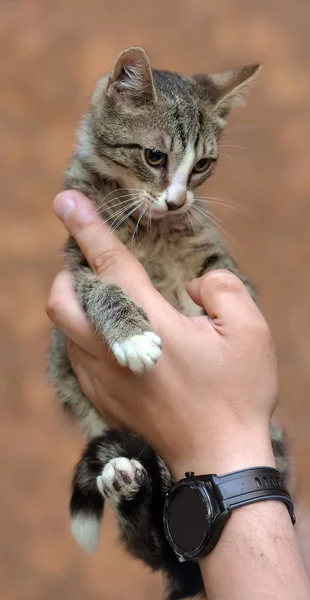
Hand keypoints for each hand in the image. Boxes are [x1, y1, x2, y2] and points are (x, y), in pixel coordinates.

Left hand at [47, 191, 277, 478]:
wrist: (218, 461)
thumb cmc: (236, 395)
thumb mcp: (248, 330)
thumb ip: (219, 289)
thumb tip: (192, 284)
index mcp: (149, 324)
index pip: (109, 265)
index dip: (88, 228)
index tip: (66, 201)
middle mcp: (112, 349)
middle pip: (62, 300)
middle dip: (69, 275)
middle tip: (97, 269)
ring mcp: (102, 378)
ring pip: (65, 329)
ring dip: (80, 307)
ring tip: (115, 304)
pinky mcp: (101, 400)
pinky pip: (78, 356)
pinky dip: (88, 337)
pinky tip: (120, 340)